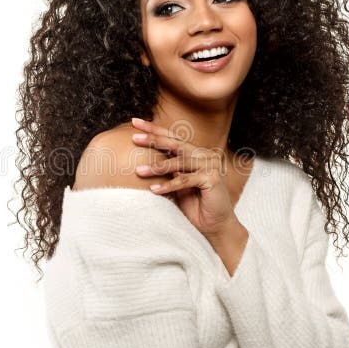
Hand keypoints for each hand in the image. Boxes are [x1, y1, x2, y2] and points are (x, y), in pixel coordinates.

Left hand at [131, 117, 239, 241]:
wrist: (213, 225)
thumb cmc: (193, 204)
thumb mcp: (175, 183)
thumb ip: (166, 168)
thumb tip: (139, 157)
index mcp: (195, 153)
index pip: (172, 137)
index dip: (154, 129)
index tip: (135, 122)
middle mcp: (205, 155)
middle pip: (176, 144)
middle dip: (154, 139)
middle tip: (135, 138)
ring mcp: (210, 165)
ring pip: (179, 162)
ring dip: (157, 167)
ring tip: (138, 171)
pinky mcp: (212, 179)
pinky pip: (185, 180)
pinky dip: (168, 185)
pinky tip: (153, 189)